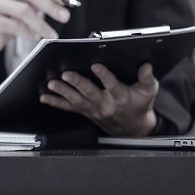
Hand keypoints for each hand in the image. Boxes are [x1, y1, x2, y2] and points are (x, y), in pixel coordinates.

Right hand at [0, 0, 70, 70]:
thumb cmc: (11, 15)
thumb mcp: (28, 3)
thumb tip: (63, 2)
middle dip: (51, 6)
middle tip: (64, 16)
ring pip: (24, 11)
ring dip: (42, 24)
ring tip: (51, 34)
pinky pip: (15, 26)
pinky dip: (29, 33)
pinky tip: (36, 37)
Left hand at [40, 63, 158, 136]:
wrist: (132, 128)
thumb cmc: (139, 106)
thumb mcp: (149, 91)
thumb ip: (147, 78)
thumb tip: (146, 66)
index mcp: (121, 97)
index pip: (113, 85)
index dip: (104, 76)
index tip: (96, 66)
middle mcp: (105, 104)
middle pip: (90, 93)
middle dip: (77, 83)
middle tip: (67, 74)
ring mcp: (93, 109)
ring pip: (76, 100)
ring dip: (63, 92)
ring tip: (52, 84)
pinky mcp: (86, 112)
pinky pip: (69, 108)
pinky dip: (56, 102)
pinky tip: (45, 97)